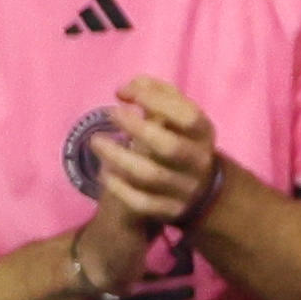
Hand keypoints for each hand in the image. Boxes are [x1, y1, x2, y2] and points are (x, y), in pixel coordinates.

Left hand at [83, 76, 222, 229]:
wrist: (195, 189)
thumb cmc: (176, 140)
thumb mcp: (175, 116)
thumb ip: (155, 94)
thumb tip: (125, 89)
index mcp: (204, 134)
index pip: (188, 116)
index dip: (156, 101)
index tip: (124, 94)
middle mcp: (199, 161)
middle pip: (169, 147)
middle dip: (136, 128)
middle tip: (110, 114)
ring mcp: (186, 188)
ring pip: (150, 175)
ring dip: (118, 157)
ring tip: (95, 141)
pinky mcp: (170, 210)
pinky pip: (140, 202)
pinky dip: (118, 186)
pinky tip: (104, 172)